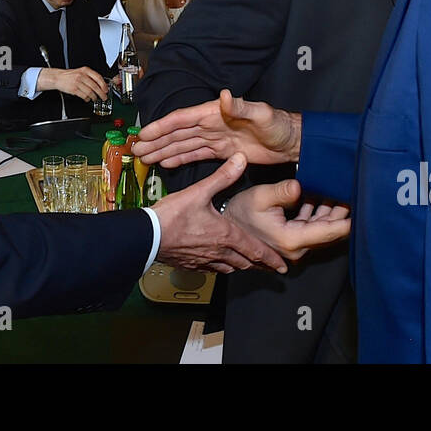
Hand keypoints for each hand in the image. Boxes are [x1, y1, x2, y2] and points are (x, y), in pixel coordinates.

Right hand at [38, 66, 108, 100]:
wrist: (58, 77)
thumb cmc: (69, 75)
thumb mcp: (80, 72)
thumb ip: (90, 76)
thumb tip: (100, 84)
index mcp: (85, 70)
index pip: (98, 77)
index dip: (103, 85)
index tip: (106, 90)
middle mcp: (82, 75)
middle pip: (95, 86)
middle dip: (101, 93)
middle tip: (104, 97)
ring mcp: (78, 82)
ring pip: (90, 92)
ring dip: (94, 97)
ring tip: (94, 98)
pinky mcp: (74, 89)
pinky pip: (84, 95)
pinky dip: (87, 99)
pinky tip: (87, 99)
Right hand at [136, 89, 300, 168]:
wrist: (293, 143)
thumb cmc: (279, 125)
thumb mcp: (261, 114)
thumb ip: (240, 107)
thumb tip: (223, 95)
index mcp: (216, 113)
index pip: (183, 119)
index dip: (162, 126)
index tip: (144, 133)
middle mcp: (212, 125)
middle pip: (177, 133)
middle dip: (156, 141)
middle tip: (136, 150)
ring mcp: (216, 138)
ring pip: (183, 145)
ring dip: (164, 151)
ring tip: (144, 158)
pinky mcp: (223, 152)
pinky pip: (196, 155)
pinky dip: (180, 159)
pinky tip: (167, 163)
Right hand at [152, 154, 286, 273]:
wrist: (148, 235)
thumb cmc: (172, 215)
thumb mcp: (200, 191)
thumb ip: (223, 176)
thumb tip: (240, 160)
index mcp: (226, 235)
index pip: (255, 250)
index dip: (270, 258)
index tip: (283, 265)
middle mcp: (218, 251)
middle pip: (245, 263)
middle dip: (260, 265)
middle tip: (272, 268)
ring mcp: (204, 260)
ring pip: (230, 268)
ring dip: (242, 267)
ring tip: (249, 266)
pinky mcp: (191, 264)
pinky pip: (212, 270)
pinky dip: (221, 268)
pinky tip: (219, 264)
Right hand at [223, 180, 350, 260]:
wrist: (225, 228)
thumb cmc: (238, 213)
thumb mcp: (260, 197)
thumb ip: (283, 191)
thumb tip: (300, 185)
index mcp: (292, 239)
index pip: (331, 231)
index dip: (350, 219)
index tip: (365, 205)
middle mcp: (297, 248)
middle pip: (330, 231)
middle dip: (343, 211)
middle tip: (353, 189)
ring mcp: (295, 247)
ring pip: (322, 229)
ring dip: (330, 210)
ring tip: (338, 188)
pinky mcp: (292, 243)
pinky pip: (312, 228)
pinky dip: (318, 213)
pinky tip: (320, 196)